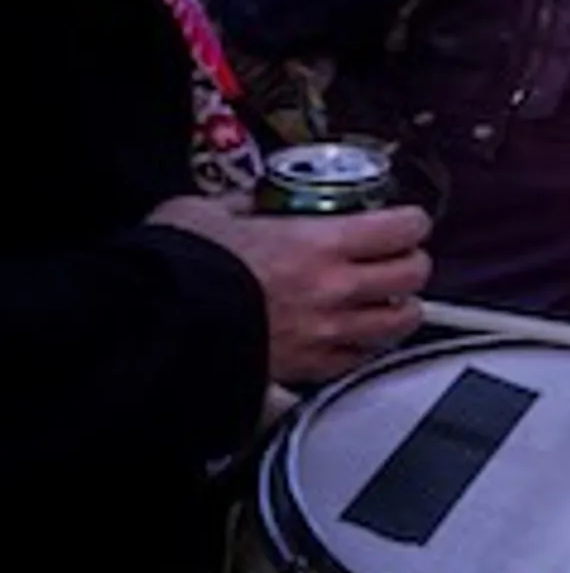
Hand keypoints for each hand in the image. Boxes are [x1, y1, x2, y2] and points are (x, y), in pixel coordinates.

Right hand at [148, 193, 430, 387]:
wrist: (153, 330)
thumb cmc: (177, 271)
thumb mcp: (206, 213)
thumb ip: (244, 205)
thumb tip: (254, 202)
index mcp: (318, 244)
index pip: (401, 228)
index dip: (410, 221)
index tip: (404, 220)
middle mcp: (334, 291)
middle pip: (413, 277)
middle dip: (410, 264)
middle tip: (397, 258)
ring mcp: (326, 334)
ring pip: (399, 324)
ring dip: (397, 309)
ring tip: (385, 301)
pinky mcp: (308, 370)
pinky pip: (358, 360)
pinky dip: (363, 347)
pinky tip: (351, 337)